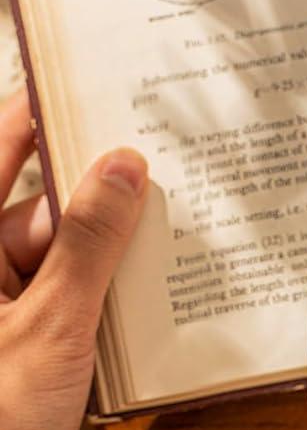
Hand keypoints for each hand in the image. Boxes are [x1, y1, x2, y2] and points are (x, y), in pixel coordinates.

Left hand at [0, 89, 147, 429]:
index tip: (97, 81)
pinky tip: (143, 312)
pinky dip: (101, 304)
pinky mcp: (14, 347)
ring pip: (59, 257)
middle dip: (102, 201)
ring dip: (108, 261)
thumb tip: (121, 168)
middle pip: (40, 204)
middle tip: (167, 185)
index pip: (1, 145)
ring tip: (167, 257)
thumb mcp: (49, 325)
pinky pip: (63, 302)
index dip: (47, 111)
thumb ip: (85, 242)